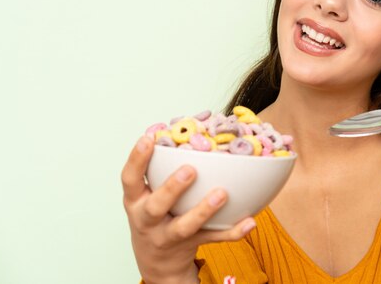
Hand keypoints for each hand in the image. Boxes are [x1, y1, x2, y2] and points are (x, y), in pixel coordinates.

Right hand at [122, 136, 255, 283]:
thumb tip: (187, 121)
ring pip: (185, 226)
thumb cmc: (156, 213)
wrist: (157, 259)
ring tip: (222, 194)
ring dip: (203, 210)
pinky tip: (250, 221)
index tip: (148, 138)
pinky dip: (233, 232)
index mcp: (136, 200)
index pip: (129, 179)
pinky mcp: (191, 245)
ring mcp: (169, 236)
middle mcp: (148, 220)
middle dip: (171, 188)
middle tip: (190, 169)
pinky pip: (214, 239)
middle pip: (156, 206)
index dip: (136, 159)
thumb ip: (160, 165)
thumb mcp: (147, 191)